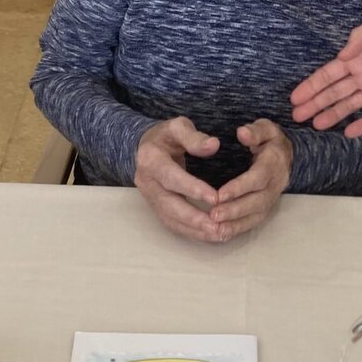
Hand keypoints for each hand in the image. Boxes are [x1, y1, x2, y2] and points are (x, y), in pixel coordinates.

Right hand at [133, 118, 227, 243]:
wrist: (143, 148)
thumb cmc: (165, 136)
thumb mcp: (178, 127)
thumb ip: (194, 136)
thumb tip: (213, 145)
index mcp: (151, 159)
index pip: (172, 178)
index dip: (192, 189)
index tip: (215, 198)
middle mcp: (147, 182)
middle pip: (169, 205)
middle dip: (194, 218)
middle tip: (218, 226)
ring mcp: (150, 198)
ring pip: (170, 219)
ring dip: (194, 229)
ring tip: (219, 233)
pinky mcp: (155, 207)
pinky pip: (172, 223)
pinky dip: (190, 231)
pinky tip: (209, 234)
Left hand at [207, 120, 292, 240]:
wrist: (286, 155)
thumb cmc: (269, 140)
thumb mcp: (265, 128)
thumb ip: (254, 131)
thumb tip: (242, 133)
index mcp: (274, 162)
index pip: (258, 178)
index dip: (240, 187)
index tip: (219, 194)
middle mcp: (276, 184)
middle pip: (258, 201)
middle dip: (235, 210)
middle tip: (213, 215)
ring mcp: (272, 198)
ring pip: (256, 215)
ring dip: (236, 223)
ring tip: (215, 228)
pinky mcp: (266, 207)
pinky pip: (254, 222)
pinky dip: (239, 229)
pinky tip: (221, 234)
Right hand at [290, 12, 361, 137]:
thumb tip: (342, 56)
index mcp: (359, 57)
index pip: (330, 73)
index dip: (312, 85)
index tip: (295, 97)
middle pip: (335, 92)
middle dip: (316, 103)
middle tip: (296, 116)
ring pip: (351, 105)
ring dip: (333, 115)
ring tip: (316, 126)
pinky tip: (348, 134)